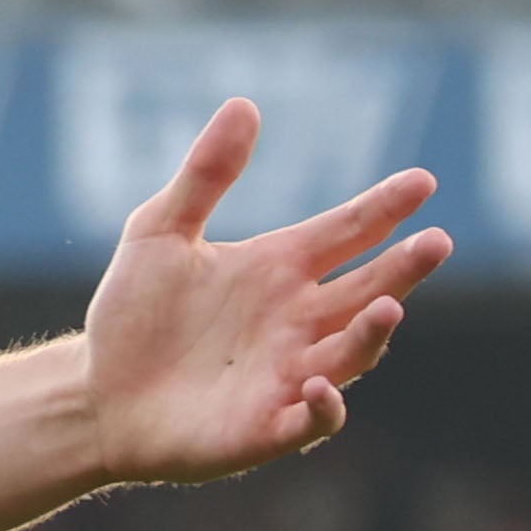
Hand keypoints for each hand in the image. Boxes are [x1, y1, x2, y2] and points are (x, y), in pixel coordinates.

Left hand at [79, 99, 450, 485]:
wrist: (94, 392)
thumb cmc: (132, 314)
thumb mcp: (158, 233)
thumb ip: (205, 175)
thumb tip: (243, 103)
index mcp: (281, 269)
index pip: (348, 232)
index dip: (385, 209)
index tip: (422, 181)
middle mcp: (298, 321)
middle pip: (368, 290)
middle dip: (404, 269)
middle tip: (436, 242)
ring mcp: (289, 374)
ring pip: (352, 353)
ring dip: (372, 333)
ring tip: (388, 308)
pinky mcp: (265, 427)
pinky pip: (311, 420)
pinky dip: (325, 406)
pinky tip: (322, 385)